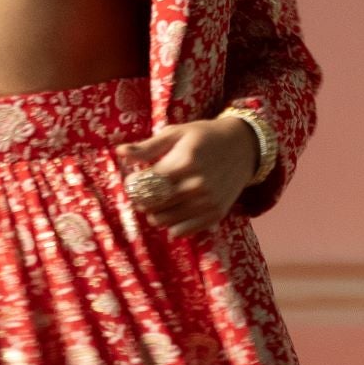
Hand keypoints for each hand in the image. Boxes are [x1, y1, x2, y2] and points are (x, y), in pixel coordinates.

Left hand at [116, 116, 258, 238]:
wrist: (243, 147)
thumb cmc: (204, 136)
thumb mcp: (176, 133)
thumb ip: (148, 147)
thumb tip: (120, 152)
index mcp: (185, 161)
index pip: (146, 185)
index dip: (133, 185)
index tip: (133, 179)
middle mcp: (197, 184)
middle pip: (152, 205)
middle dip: (142, 199)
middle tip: (145, 190)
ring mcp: (207, 202)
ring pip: (163, 221)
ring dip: (155, 213)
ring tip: (160, 199)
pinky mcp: (215, 214)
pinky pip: (181, 231)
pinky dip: (171, 225)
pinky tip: (174, 210)